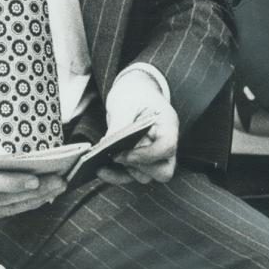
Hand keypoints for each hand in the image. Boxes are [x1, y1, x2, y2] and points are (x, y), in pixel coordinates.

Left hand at [100, 69, 178, 184]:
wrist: (134, 92)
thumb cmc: (134, 93)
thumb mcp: (125, 102)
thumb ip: (119, 124)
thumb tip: (106, 145)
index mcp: (168, 125)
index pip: (167, 147)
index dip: (146, 155)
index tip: (122, 153)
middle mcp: (164, 145)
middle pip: (162, 171)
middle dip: (138, 168)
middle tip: (116, 156)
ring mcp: (153, 155)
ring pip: (145, 177)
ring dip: (124, 172)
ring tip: (101, 161)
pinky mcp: (138, 160)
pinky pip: (130, 176)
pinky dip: (116, 176)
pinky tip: (100, 169)